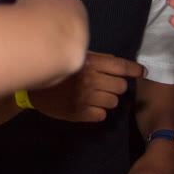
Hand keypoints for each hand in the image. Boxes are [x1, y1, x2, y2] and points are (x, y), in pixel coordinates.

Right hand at [29, 51, 145, 121]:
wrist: (30, 89)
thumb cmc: (57, 71)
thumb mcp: (76, 58)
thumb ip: (98, 59)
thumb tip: (119, 65)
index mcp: (91, 63)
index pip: (121, 67)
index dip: (135, 70)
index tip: (143, 72)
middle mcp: (91, 80)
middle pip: (121, 87)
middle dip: (116, 86)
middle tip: (104, 85)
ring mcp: (86, 98)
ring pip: (113, 103)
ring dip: (108, 99)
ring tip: (94, 96)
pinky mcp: (80, 114)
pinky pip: (102, 116)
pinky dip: (98, 112)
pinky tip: (87, 106)